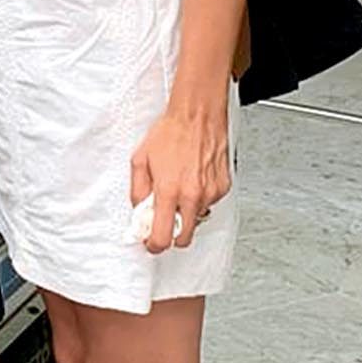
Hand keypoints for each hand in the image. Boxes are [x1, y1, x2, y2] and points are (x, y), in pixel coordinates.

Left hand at [130, 103, 230, 252]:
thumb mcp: (140, 161)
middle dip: (171, 235)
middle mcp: (193, 196)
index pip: (163, 236)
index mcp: (169, 191)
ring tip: (178, 188)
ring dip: (185, 212)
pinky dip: (199, 198)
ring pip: (197, 219)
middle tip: (162, 221)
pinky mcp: (223, 187)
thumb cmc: (170, 134)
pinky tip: (192, 180)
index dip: (154, 245)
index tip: (151, 244)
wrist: (197, 116)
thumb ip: (138, 192)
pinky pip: (209, 203)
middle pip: (184, 237)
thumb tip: (138, 212)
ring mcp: (211, 193)